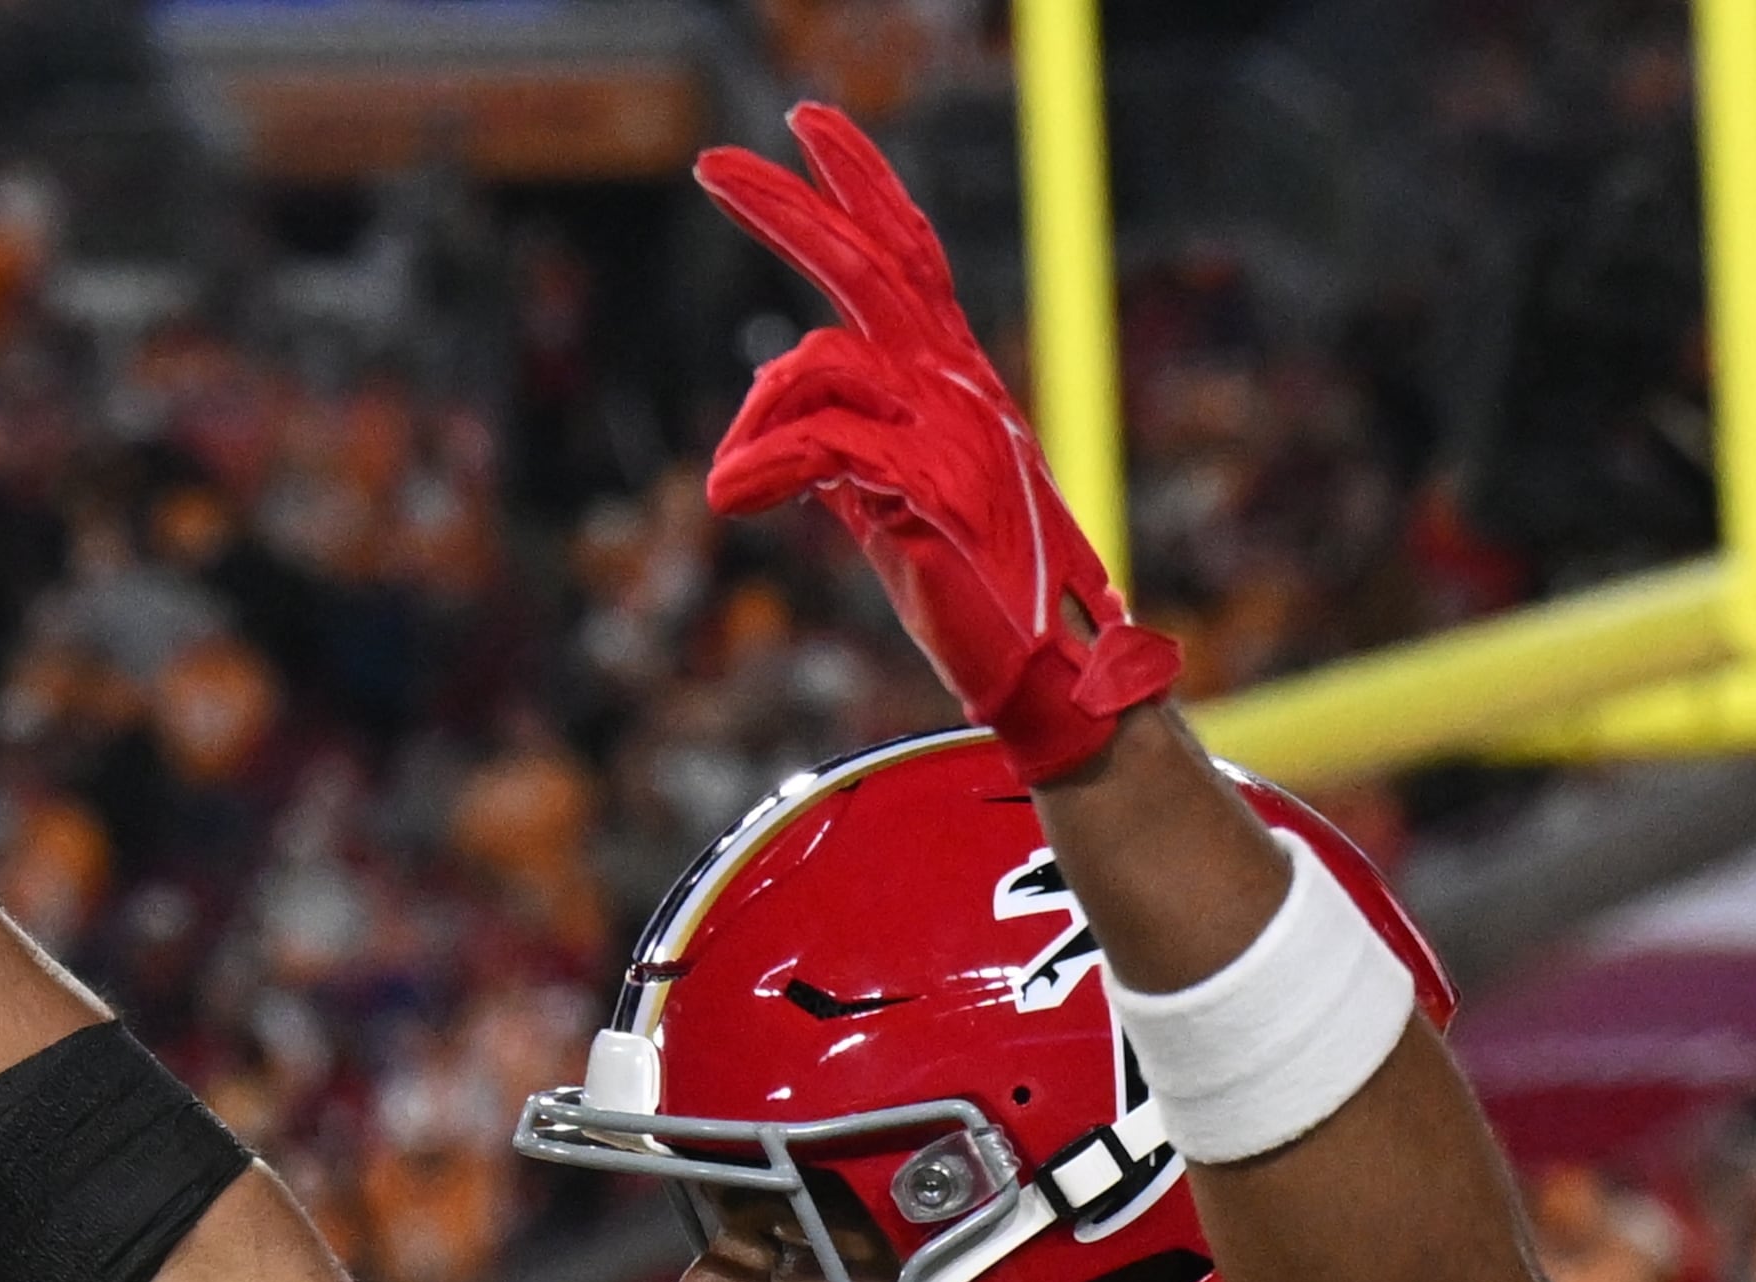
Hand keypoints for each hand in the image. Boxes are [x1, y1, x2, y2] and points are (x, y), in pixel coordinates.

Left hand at [695, 104, 1181, 783]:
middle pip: (868, 265)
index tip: (807, 128)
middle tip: (712, 164)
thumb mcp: (895, 509)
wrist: (1044, 678)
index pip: (907, 256)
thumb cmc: (973, 598)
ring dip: (758, 421)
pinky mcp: (933, 487)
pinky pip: (822, 444)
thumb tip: (788, 429)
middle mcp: (960, 387)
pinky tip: (733, 497)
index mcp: (957, 382)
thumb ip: (848, 456)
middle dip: (786, 207)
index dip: (862, 187)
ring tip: (735, 484)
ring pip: (822, 364)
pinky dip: (763, 466)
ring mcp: (954, 431)